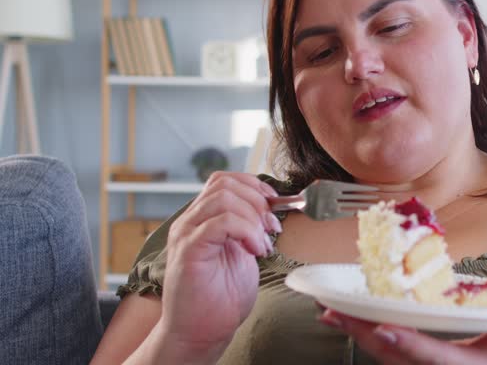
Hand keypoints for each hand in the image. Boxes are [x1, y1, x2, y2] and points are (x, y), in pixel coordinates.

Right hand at [158, 171, 281, 357]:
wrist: (200, 332)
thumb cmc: (221, 296)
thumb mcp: (242, 252)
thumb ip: (248, 228)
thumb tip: (271, 208)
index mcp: (202, 219)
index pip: (223, 180)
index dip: (254, 185)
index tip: (274, 204)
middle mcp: (190, 222)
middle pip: (224, 184)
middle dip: (257, 200)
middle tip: (271, 228)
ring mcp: (186, 234)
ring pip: (223, 198)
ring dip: (253, 217)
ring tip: (262, 242)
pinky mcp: (189, 250)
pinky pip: (220, 222)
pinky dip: (246, 231)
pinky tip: (255, 250)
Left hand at [319, 308, 486, 364]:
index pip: (431, 356)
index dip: (407, 343)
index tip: (382, 328)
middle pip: (395, 357)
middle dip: (363, 335)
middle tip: (334, 313)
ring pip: (385, 355)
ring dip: (357, 333)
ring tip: (330, 312)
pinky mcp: (419, 358)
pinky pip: (389, 350)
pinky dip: (366, 333)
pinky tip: (347, 317)